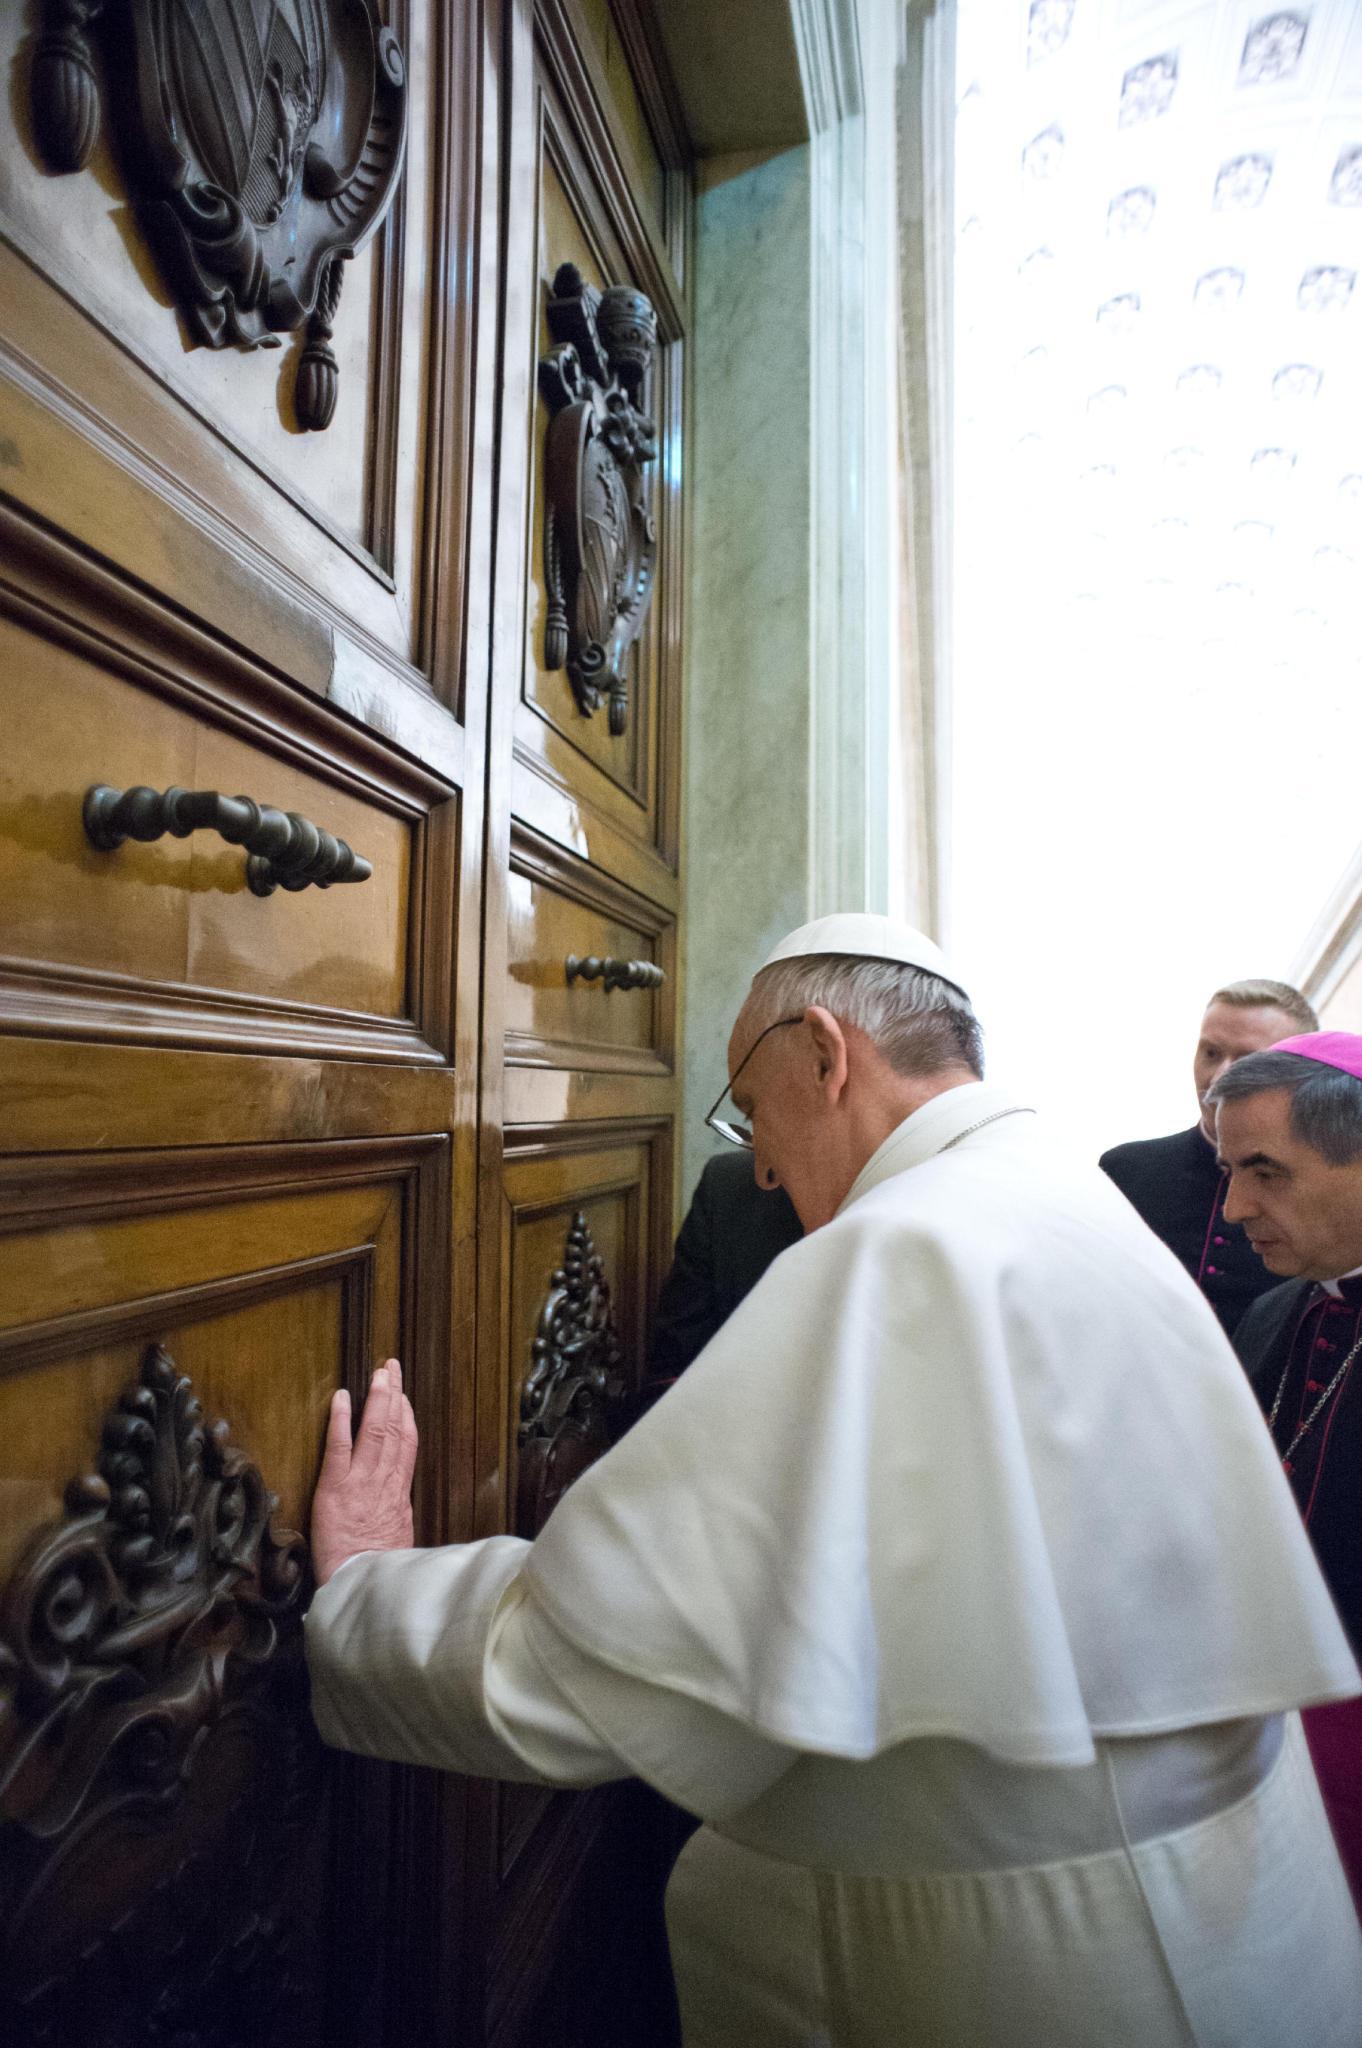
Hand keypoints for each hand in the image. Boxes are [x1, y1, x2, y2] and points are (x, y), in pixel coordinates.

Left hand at [311, 1360, 418, 1585]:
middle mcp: (384, 1482)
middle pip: (394, 1429)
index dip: (406, 1418)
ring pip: (375, 1431)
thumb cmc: (379, 1572)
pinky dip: (341, 1420)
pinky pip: (339, 1447)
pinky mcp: (335, 1488)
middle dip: (393, 1395)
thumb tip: (397, 1508)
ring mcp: (361, 1482)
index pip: (407, 1446)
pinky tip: (342, 1397)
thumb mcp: (399, 1542)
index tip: (404, 1398)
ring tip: (378, 1373)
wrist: (364, 1588)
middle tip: (391, 1367)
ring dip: (377, 1399)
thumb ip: (396, 1517)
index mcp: (399, 1495)